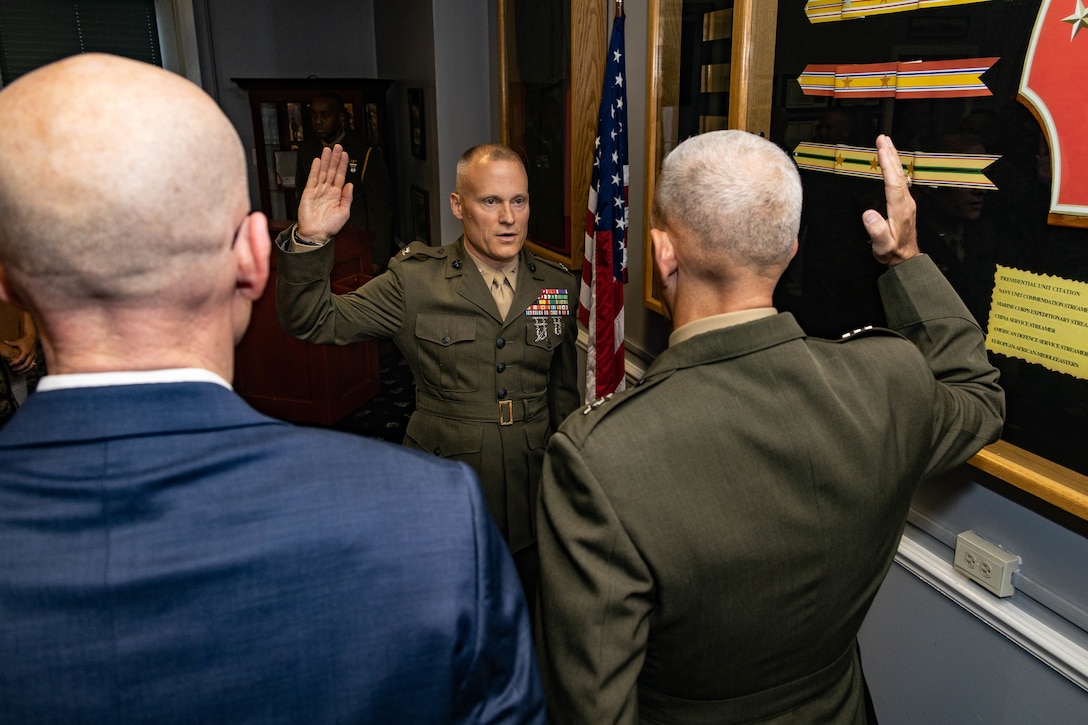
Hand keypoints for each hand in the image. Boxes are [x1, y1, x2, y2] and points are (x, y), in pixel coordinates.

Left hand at [1, 335, 34, 372]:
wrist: (33, 339)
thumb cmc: (25, 340)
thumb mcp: (18, 341)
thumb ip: (11, 343)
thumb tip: (5, 342)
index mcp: (27, 351)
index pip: (21, 359)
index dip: (15, 363)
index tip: (10, 364)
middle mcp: (31, 355)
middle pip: (26, 364)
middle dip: (19, 368)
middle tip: (13, 369)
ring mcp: (34, 357)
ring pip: (30, 366)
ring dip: (23, 370)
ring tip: (17, 372)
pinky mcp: (35, 358)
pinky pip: (32, 365)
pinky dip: (27, 369)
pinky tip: (22, 370)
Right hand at [296, 144, 353, 241]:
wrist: (316, 233)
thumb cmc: (330, 226)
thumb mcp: (344, 212)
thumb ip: (347, 198)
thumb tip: (350, 184)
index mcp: (337, 195)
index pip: (341, 176)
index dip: (343, 165)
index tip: (345, 154)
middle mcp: (327, 190)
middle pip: (332, 171)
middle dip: (335, 159)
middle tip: (338, 146)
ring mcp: (318, 190)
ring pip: (323, 172)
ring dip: (326, 160)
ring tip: (328, 149)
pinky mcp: (308, 192)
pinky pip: (312, 178)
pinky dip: (315, 169)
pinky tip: (318, 161)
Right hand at [862, 134, 918, 266]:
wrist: (905, 258)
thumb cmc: (892, 252)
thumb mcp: (883, 245)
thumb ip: (877, 230)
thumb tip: (868, 213)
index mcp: (900, 209)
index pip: (893, 182)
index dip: (887, 165)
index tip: (881, 150)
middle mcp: (906, 202)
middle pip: (898, 174)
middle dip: (890, 154)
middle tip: (883, 138)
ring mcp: (907, 201)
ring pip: (900, 175)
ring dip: (893, 158)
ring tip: (886, 144)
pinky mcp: (905, 203)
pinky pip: (899, 180)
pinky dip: (894, 168)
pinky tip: (891, 163)